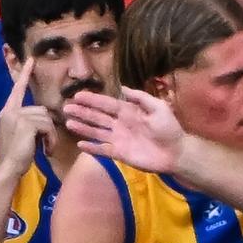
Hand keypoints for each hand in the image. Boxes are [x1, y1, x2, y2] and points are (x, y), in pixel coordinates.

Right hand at [0, 57, 55, 181]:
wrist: (6, 168)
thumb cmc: (16, 156)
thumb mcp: (21, 134)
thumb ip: (29, 122)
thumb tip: (46, 117)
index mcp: (7, 112)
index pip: (17, 89)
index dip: (24, 74)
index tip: (31, 59)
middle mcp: (10, 111)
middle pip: (42, 109)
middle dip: (48, 127)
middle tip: (46, 145)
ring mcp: (16, 116)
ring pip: (47, 118)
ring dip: (51, 136)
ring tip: (45, 149)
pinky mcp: (25, 124)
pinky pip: (48, 126)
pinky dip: (51, 139)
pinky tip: (46, 150)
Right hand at [65, 86, 187, 172]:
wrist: (176, 152)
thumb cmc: (169, 128)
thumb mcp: (158, 108)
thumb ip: (141, 98)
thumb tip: (123, 88)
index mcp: (128, 112)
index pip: (107, 104)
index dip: (93, 100)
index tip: (78, 95)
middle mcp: (120, 124)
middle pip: (97, 117)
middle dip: (83, 112)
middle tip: (66, 108)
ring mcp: (119, 139)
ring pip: (97, 132)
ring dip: (83, 128)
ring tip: (68, 123)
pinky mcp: (120, 154)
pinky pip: (103, 150)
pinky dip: (92, 148)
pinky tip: (80, 144)